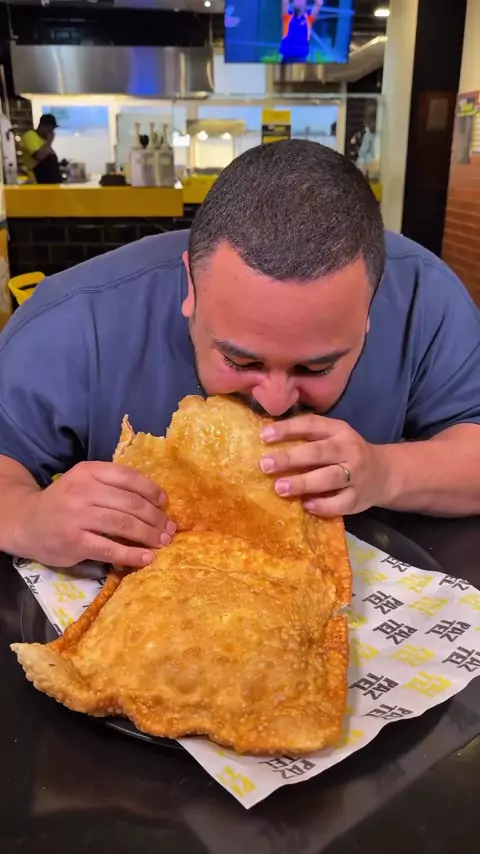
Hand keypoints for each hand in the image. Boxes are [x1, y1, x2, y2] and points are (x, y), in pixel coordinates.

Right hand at [19, 461, 175, 567]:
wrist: (26, 522)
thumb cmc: (63, 502)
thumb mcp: (83, 482)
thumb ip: (111, 486)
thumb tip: (155, 501)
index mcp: (89, 471)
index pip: (128, 477)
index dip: (151, 490)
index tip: (164, 503)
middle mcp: (84, 490)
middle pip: (130, 503)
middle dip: (155, 517)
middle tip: (169, 528)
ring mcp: (78, 516)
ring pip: (124, 524)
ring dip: (148, 535)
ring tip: (163, 541)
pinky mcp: (75, 541)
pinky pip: (111, 548)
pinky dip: (132, 554)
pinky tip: (147, 558)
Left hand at [259, 415, 387, 516]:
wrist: (385, 474)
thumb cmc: (346, 453)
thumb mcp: (333, 437)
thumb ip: (307, 437)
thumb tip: (267, 439)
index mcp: (339, 431)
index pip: (312, 425)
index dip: (288, 429)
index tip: (264, 435)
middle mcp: (349, 451)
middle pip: (319, 452)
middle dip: (291, 458)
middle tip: (265, 465)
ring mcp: (356, 475)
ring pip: (329, 478)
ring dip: (303, 483)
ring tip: (280, 487)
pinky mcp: (358, 498)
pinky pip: (340, 503)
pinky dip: (322, 505)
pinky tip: (306, 505)